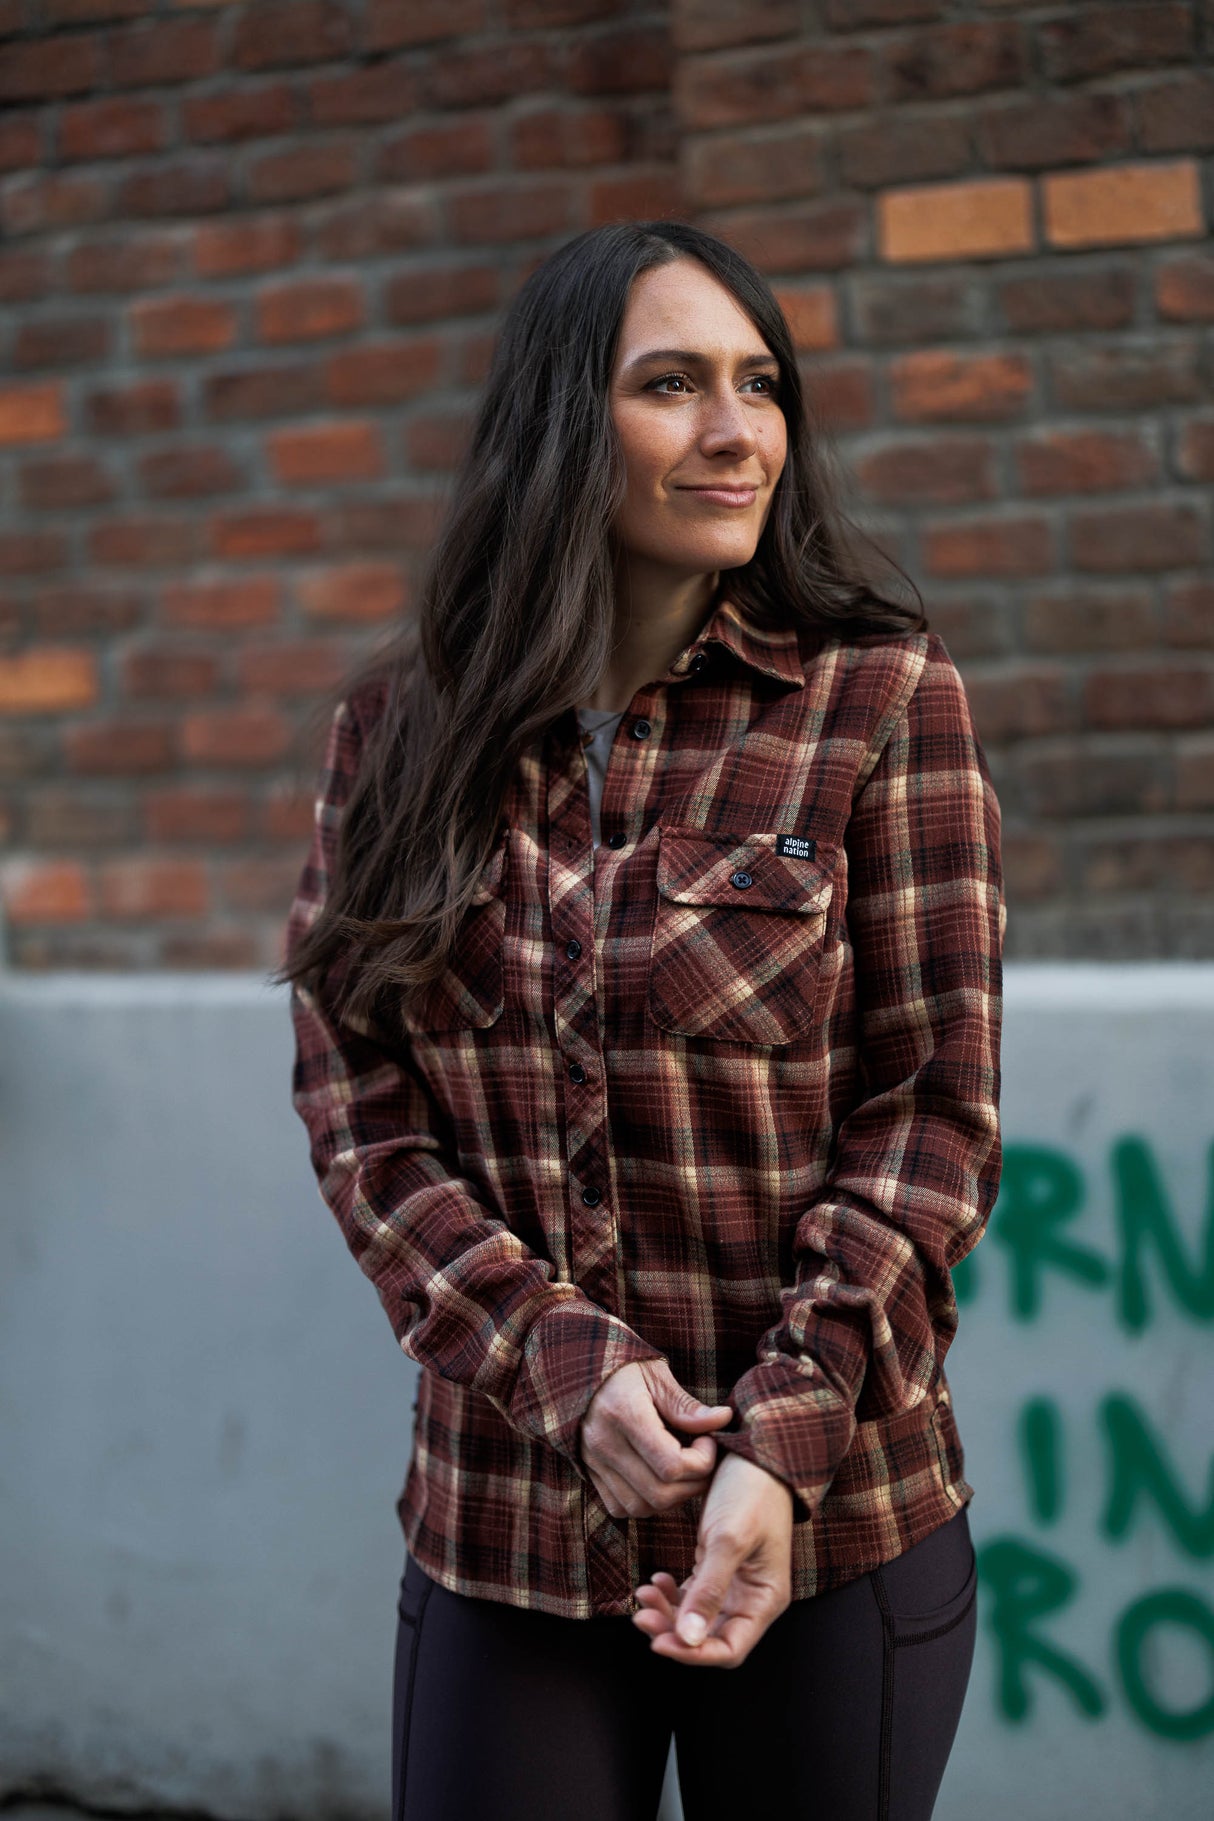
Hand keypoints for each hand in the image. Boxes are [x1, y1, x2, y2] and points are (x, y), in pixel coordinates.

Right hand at [579, 1359, 733, 1518]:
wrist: (574, 1368)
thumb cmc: (623, 1367)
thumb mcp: (656, 1375)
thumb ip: (686, 1405)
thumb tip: (723, 1420)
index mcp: (624, 1413)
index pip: (671, 1465)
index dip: (701, 1461)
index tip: (707, 1440)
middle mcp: (605, 1443)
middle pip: (660, 1493)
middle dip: (693, 1484)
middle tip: (702, 1460)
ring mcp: (594, 1461)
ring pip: (641, 1507)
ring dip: (671, 1497)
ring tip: (682, 1470)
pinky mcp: (589, 1472)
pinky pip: (620, 1507)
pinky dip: (645, 1502)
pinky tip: (657, 1477)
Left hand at [631, 1451, 793, 1667]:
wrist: (755, 1452)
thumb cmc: (751, 1493)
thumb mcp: (727, 1539)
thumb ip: (708, 1591)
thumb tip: (687, 1639)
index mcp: (765, 1600)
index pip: (728, 1650)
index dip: (693, 1654)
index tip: (659, 1642)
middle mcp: (751, 1599)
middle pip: (708, 1638)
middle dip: (673, 1632)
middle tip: (640, 1616)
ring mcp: (734, 1584)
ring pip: (695, 1618)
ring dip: (667, 1612)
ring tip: (643, 1592)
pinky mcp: (718, 1567)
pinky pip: (692, 1594)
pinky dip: (671, 1594)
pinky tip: (655, 1579)